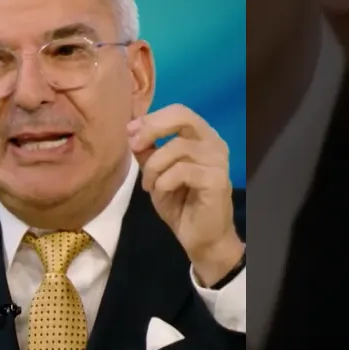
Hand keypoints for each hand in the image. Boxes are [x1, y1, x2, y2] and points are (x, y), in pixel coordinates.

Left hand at [129, 105, 242, 286]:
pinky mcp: (217, 180)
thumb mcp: (156, 174)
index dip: (151, 118)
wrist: (201, 238)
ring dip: (154, 166)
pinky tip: (161, 193)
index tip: (130, 132)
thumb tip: (131, 130)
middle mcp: (214, 143)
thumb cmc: (180, 204)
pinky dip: (164, 181)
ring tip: (149, 185)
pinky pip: (181, 171)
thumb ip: (148, 151)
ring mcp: (218, 160)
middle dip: (152, 128)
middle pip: (182, 116)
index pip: (178, 111)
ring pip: (177, 147)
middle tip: (135, 146)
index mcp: (201, 137)